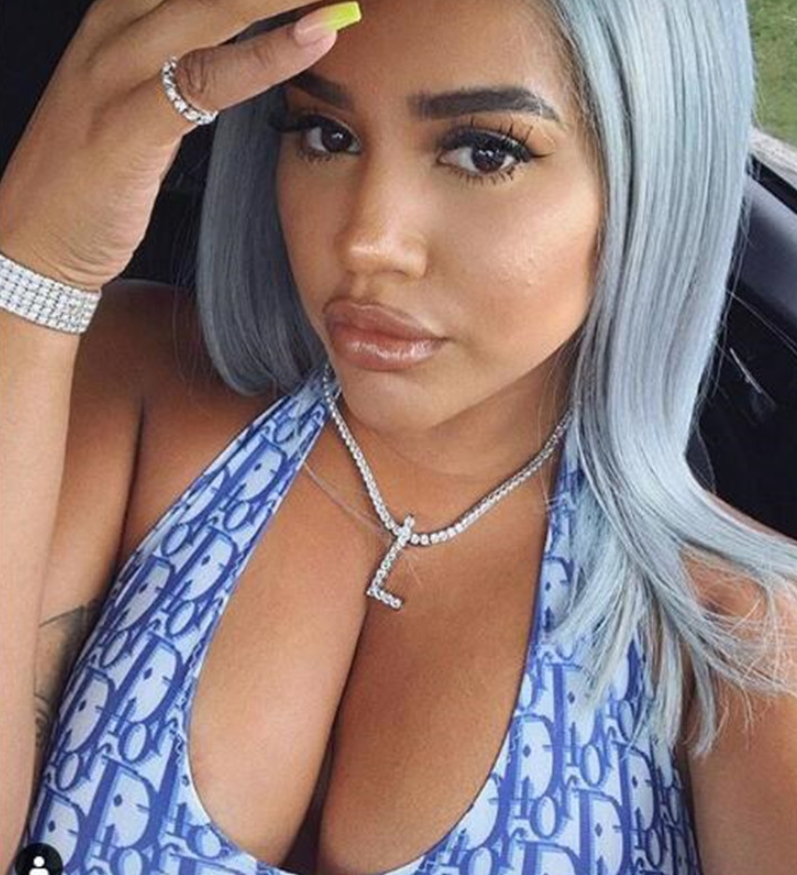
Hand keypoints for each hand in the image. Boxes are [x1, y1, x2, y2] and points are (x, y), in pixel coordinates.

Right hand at [0, 0, 359, 291]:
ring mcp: (115, 74)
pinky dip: (266, 56)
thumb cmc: (89, 178)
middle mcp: (114, 31)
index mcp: (117, 20)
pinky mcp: (126, 124)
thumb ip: (185, 72)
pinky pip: (206, 78)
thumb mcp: (137, 104)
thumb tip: (244, 57)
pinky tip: (315, 37)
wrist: (32, 241)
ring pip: (211, 8)